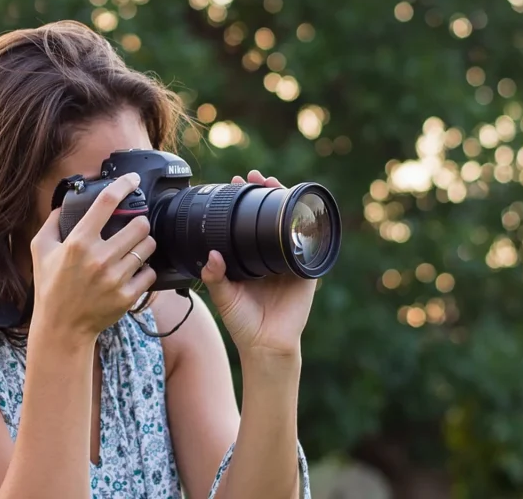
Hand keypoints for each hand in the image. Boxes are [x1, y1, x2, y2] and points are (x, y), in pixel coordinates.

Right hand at [30, 173, 157, 345]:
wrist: (61, 328)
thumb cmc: (50, 287)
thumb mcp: (40, 250)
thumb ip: (52, 222)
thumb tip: (65, 202)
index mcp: (78, 243)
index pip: (108, 202)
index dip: (124, 185)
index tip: (132, 180)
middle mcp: (99, 259)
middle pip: (139, 225)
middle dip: (139, 222)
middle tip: (134, 225)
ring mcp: (115, 279)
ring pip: (148, 247)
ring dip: (144, 243)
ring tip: (135, 247)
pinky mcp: (127, 296)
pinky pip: (149, 273)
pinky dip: (145, 269)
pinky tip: (134, 270)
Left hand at [201, 170, 316, 359]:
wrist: (266, 346)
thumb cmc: (243, 323)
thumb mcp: (224, 296)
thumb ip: (215, 277)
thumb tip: (211, 255)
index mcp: (249, 257)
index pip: (246, 221)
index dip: (243, 202)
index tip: (235, 182)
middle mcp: (269, 254)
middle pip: (270, 215)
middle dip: (266, 192)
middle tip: (256, 177)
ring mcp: (289, 260)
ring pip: (289, 223)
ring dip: (286, 200)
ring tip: (275, 183)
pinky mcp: (306, 271)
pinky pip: (311, 244)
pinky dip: (310, 225)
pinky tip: (303, 209)